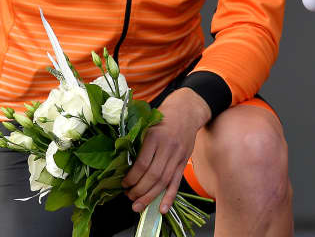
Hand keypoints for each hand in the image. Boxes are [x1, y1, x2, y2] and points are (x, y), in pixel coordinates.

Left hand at [122, 89, 210, 213]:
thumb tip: (122, 165)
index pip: (142, 164)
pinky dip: (169, 197)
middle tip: (129, 196)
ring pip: (164, 181)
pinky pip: (176, 182)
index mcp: (156, 137)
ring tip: (138, 206)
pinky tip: (162, 209)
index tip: (123, 184)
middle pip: (153, 176)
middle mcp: (168, 147)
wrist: (188, 109)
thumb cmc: (164, 116)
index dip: (131, 178)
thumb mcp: (148, 123)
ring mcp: (178, 155)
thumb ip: (138, 142)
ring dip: (150, 197)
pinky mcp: (184, 161)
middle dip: (139, 191)